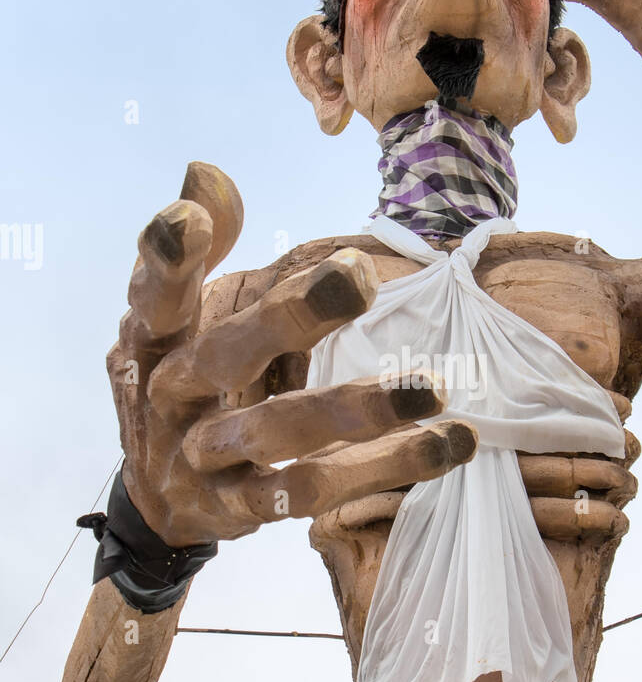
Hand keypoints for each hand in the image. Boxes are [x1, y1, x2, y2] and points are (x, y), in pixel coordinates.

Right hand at [108, 162, 476, 547]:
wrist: (156, 504)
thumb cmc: (181, 389)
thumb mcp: (174, 324)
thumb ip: (203, 249)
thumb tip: (208, 171)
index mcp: (154, 346)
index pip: (156, 297)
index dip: (167, 258)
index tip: (189, 215)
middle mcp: (172, 401)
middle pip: (225, 358)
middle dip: (291, 317)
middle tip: (359, 273)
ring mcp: (205, 461)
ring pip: (278, 433)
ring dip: (357, 411)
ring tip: (433, 389)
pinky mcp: (243, 510)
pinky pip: (314, 489)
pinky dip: (383, 468)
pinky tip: (447, 445)